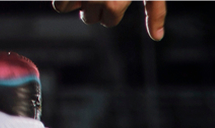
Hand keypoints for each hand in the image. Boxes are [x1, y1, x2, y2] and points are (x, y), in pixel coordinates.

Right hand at [51, 0, 166, 39]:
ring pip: (66, 7)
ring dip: (73, 2)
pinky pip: (57, 3)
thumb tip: (157, 37)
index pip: (109, 20)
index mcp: (116, 2)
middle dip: (93, 7)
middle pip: (89, 17)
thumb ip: (156, 10)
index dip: (111, 11)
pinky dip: (62, 0)